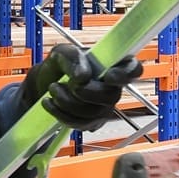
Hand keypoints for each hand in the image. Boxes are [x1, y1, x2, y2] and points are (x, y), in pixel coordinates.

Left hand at [20, 44, 142, 131]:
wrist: (44, 83)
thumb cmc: (59, 65)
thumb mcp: (62, 53)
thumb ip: (73, 57)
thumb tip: (83, 76)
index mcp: (113, 64)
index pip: (134, 70)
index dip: (125, 75)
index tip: (108, 76)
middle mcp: (113, 88)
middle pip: (112, 96)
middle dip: (86, 92)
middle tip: (68, 83)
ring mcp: (104, 107)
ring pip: (94, 113)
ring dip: (68, 102)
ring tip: (53, 88)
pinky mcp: (92, 122)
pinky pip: (81, 124)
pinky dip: (61, 113)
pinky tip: (49, 102)